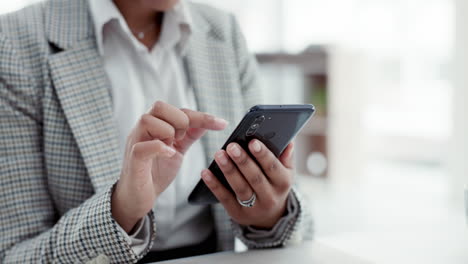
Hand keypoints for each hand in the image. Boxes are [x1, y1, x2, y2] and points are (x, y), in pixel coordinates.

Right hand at [112, 101, 227, 232]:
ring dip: (167, 131)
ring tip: (172, 147)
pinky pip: (142, 147)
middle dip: (179, 120)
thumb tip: (206, 122)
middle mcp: (143, 131)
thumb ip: (189, 135)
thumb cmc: (155, 173)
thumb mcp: (177, 150)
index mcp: (155, 126)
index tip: (222, 124)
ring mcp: (135, 143)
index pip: (178, 110)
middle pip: (159, 106)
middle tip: (183, 138)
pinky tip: (169, 155)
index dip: (201, 116)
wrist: (138, 198)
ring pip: (147, 120)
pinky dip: (159, 148)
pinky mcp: (133, 161)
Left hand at [201, 139, 294, 228]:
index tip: (253, 142)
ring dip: (228, 170)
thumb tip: (288, 142)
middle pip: (255, 177)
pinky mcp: (237, 214)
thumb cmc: (275, 186)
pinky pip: (224, 198)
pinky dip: (214, 185)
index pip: (273, 167)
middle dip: (243, 161)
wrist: (270, 218)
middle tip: (231, 146)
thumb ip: (286, 157)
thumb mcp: (285, 173)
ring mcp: (253, 208)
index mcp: (283, 183)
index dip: (263, 155)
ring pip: (240, 188)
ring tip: (219, 155)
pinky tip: (206, 172)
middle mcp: (270, 197)